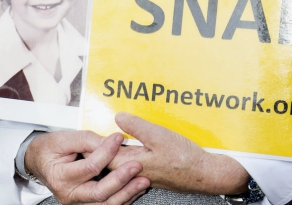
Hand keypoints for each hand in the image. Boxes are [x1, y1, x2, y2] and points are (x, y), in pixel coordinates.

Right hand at [25, 131, 148, 204]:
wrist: (40, 162)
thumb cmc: (50, 149)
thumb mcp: (64, 138)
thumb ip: (87, 139)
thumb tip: (111, 141)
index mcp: (61, 177)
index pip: (90, 167)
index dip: (106, 152)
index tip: (119, 138)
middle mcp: (69, 195)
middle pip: (99, 193)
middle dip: (121, 180)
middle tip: (137, 166)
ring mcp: (78, 203)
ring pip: (106, 204)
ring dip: (127, 193)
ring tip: (142, 181)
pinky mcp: (86, 204)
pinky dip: (124, 198)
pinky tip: (135, 189)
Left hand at [107, 113, 248, 195]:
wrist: (205, 173)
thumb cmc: (184, 159)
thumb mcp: (158, 135)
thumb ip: (136, 126)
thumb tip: (118, 117)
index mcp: (132, 163)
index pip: (104, 156)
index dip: (94, 145)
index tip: (86, 134)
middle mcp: (136, 171)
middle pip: (111, 159)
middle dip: (102, 147)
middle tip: (93, 134)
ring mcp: (144, 172)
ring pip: (123, 160)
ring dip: (116, 149)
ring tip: (110, 136)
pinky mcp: (153, 170)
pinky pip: (135, 161)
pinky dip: (130, 151)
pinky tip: (133, 142)